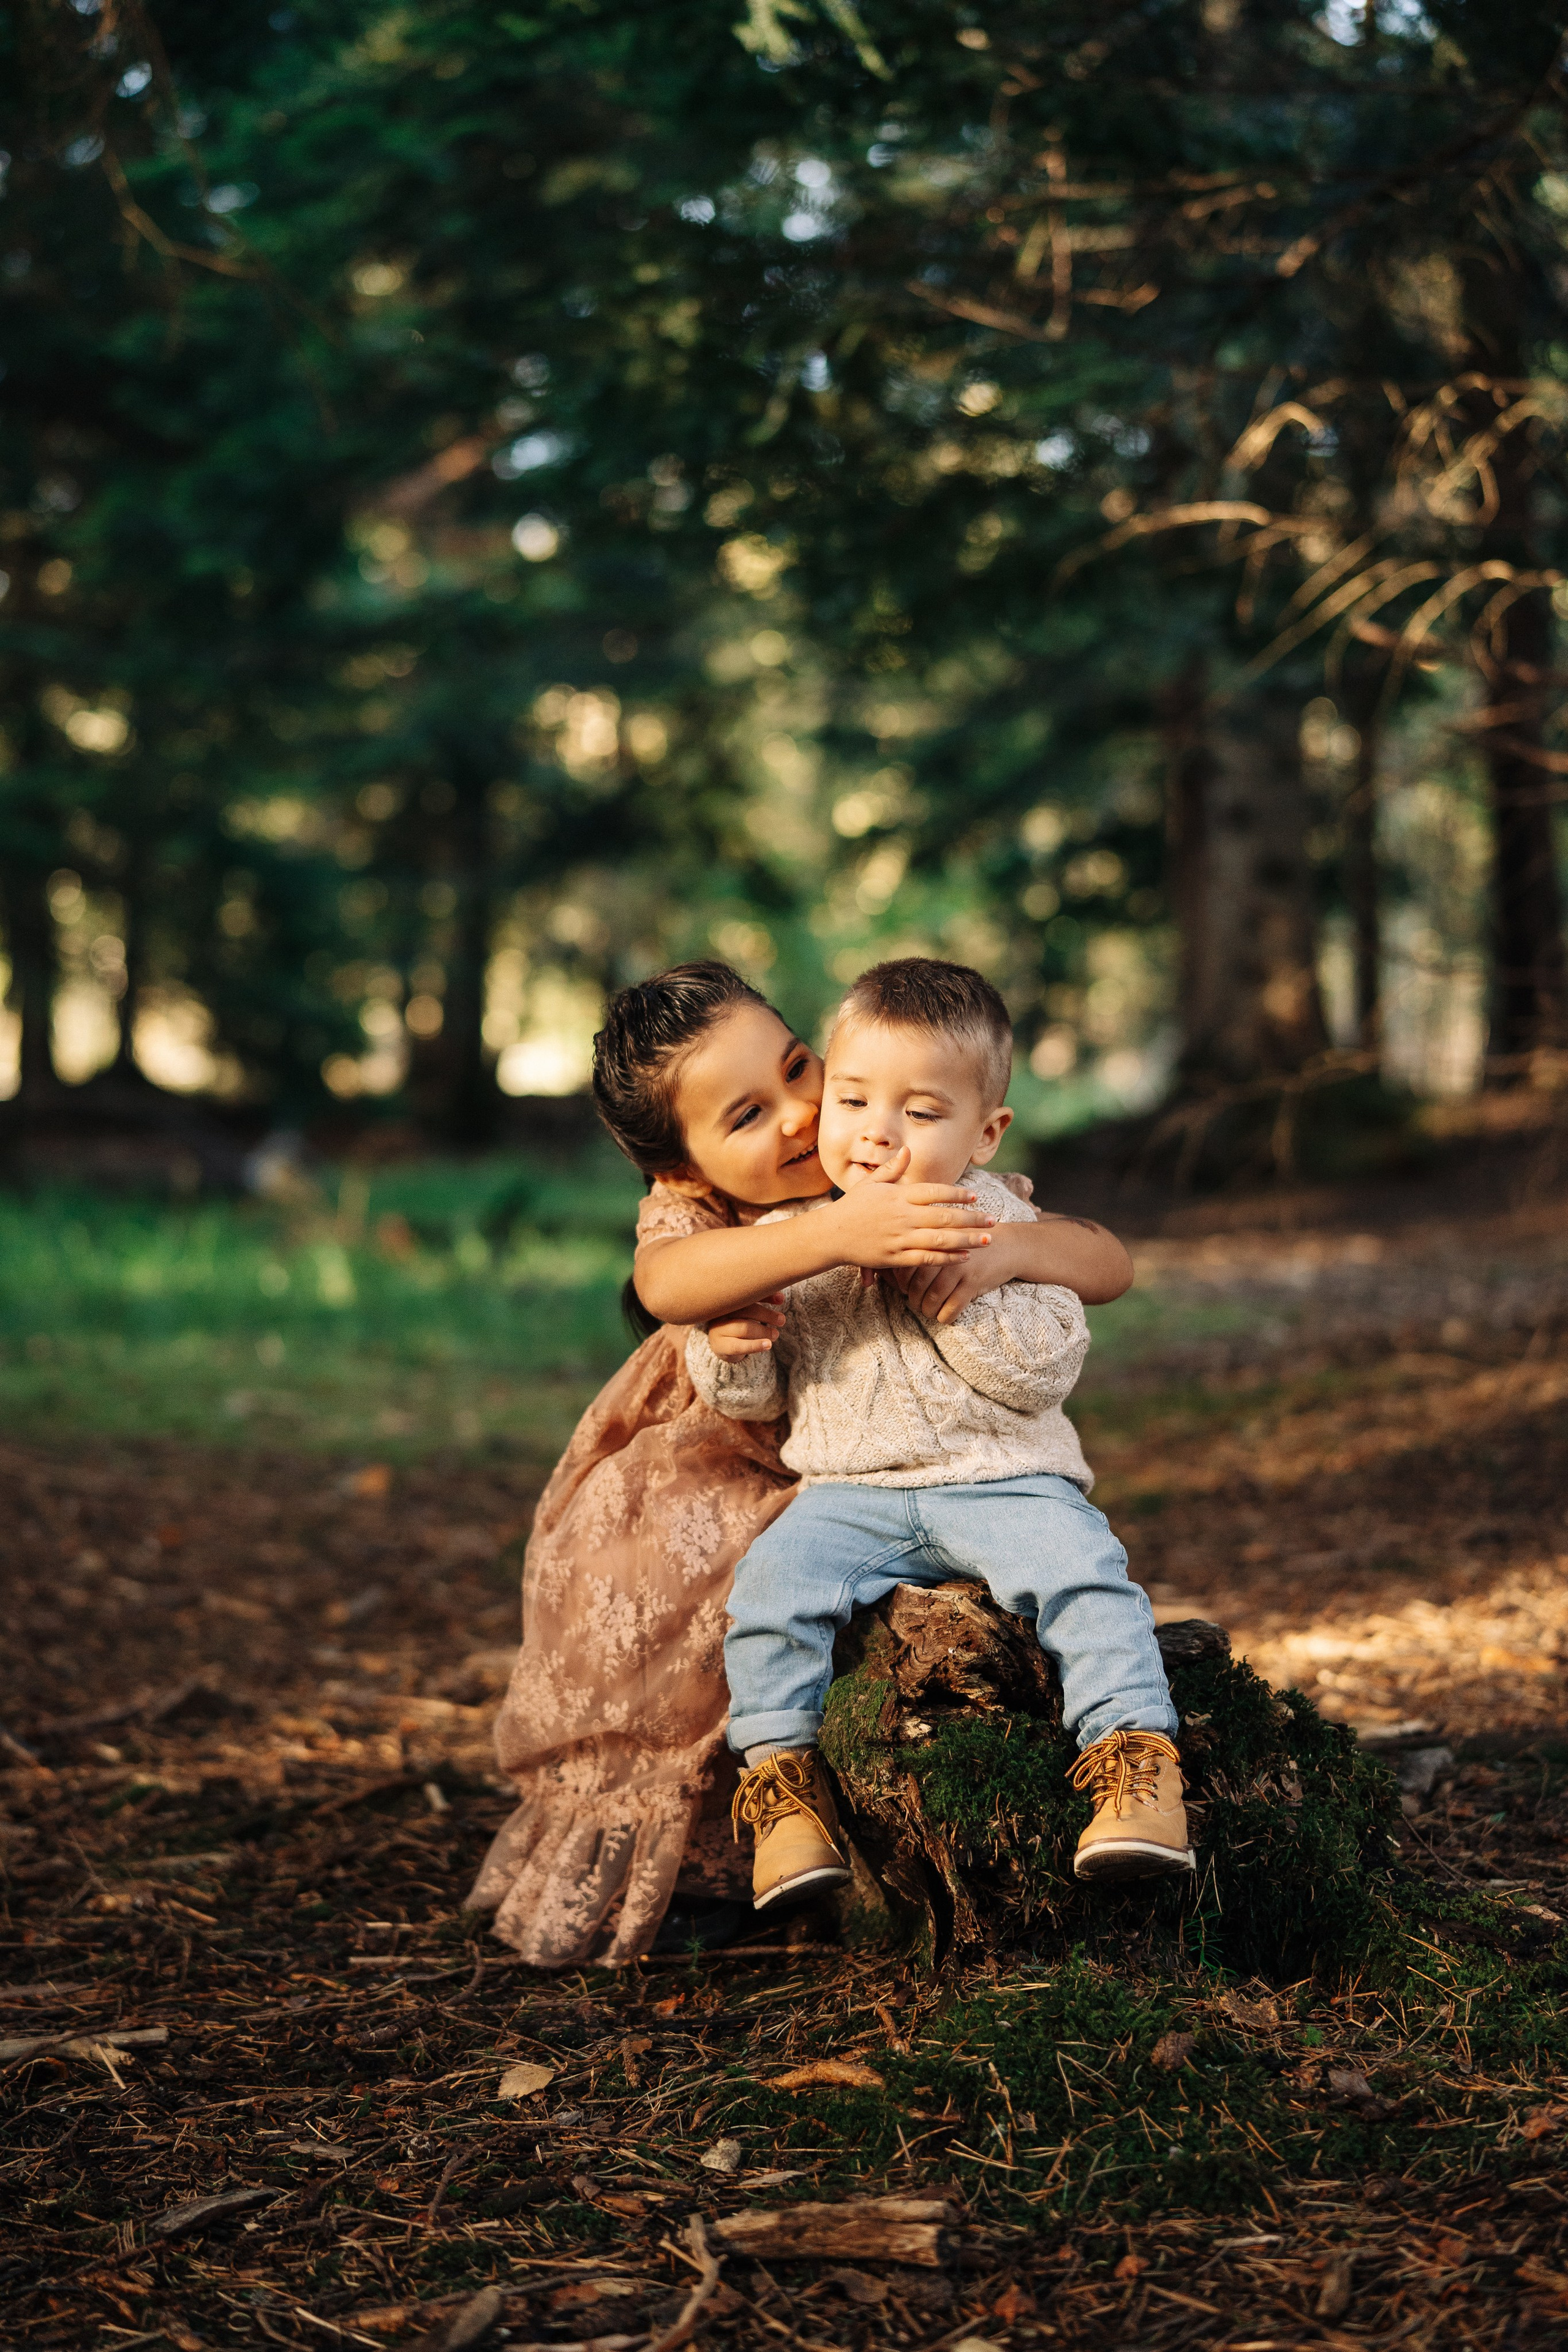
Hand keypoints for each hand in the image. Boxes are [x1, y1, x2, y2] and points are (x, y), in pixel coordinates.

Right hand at [705, 1293, 784, 1360]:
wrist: (720, 1345)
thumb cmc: (738, 1323)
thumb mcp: (748, 1311)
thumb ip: (762, 1301)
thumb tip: (781, 1298)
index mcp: (726, 1300)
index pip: (746, 1295)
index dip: (765, 1296)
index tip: (781, 1299)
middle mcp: (720, 1313)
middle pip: (745, 1310)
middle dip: (767, 1315)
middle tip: (781, 1320)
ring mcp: (718, 1329)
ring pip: (744, 1328)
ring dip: (764, 1331)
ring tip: (775, 1334)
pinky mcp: (721, 1346)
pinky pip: (739, 1346)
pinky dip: (756, 1345)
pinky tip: (768, 1345)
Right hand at [826, 1148, 994, 1269]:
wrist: (831, 1235)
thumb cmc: (852, 1207)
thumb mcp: (871, 1183)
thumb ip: (893, 1169)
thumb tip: (908, 1151)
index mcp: (898, 1196)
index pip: (934, 1193)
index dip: (956, 1195)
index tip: (974, 1197)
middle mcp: (902, 1217)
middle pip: (944, 1217)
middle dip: (971, 1219)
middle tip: (992, 1220)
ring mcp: (900, 1239)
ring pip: (940, 1240)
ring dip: (966, 1240)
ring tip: (987, 1240)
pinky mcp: (896, 1258)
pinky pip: (927, 1259)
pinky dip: (947, 1258)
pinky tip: (964, 1257)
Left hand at [893, 1223, 1025, 1322]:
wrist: (1007, 1245)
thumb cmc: (969, 1242)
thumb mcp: (946, 1238)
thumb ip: (922, 1248)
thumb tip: (890, 1272)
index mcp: (933, 1241)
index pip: (906, 1267)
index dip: (901, 1283)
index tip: (904, 1289)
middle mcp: (943, 1253)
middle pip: (916, 1286)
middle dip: (914, 1300)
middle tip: (916, 1303)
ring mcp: (959, 1268)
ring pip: (932, 1300)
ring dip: (928, 1311)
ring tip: (929, 1310)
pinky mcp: (973, 1283)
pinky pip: (951, 1309)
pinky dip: (945, 1317)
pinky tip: (945, 1315)